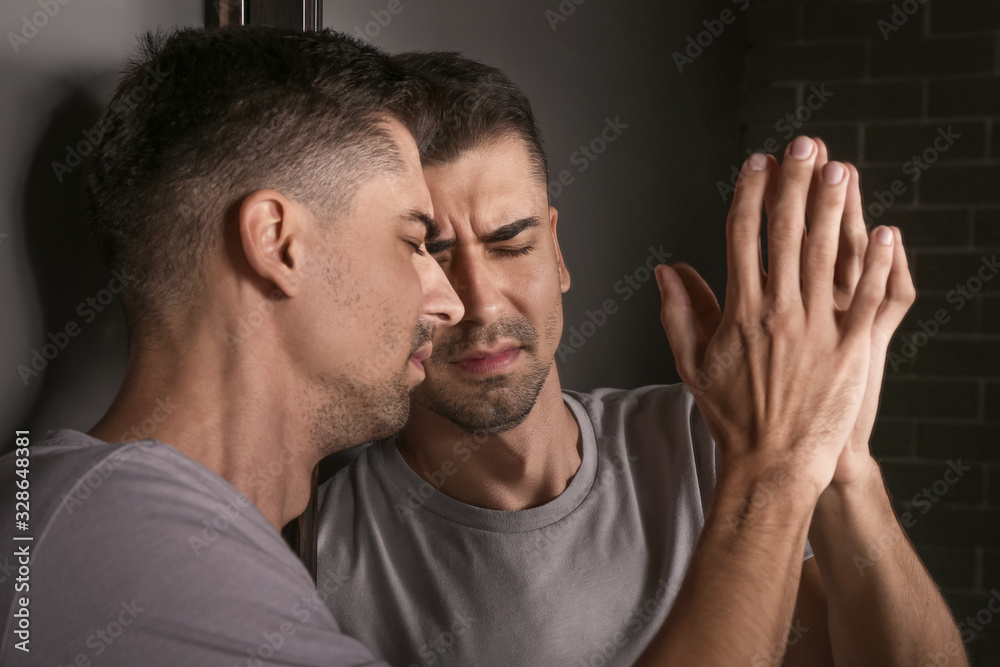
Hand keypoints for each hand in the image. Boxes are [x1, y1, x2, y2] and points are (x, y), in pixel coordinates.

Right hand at [655, 136, 899, 495]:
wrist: (772, 464)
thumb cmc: (730, 416)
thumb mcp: (691, 364)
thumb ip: (679, 312)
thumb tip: (668, 269)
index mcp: (739, 311)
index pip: (743, 237)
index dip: (750, 194)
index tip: (757, 164)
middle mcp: (779, 310)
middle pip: (788, 232)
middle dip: (796, 182)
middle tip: (804, 145)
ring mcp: (818, 328)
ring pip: (829, 254)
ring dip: (835, 207)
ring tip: (841, 170)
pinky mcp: (852, 348)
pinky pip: (869, 297)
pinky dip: (879, 262)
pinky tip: (886, 230)